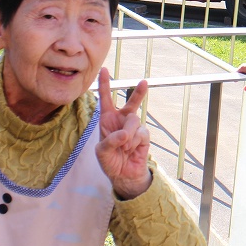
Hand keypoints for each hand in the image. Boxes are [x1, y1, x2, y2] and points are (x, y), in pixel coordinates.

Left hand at [95, 69, 151, 199]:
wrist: (124, 175)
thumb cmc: (109, 161)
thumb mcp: (101, 152)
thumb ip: (110, 141)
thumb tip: (125, 134)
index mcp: (107, 120)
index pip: (105, 99)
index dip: (104, 84)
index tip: (103, 70)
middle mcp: (121, 120)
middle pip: (131, 103)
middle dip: (138, 93)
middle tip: (144, 82)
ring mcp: (133, 127)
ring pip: (133, 121)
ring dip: (128, 134)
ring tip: (125, 147)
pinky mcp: (143, 136)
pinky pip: (140, 133)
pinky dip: (135, 142)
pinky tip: (132, 149)